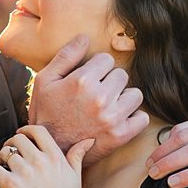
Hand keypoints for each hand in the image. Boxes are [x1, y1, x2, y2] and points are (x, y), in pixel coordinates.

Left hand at [0, 125, 90, 187]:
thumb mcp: (76, 179)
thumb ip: (77, 156)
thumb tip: (88, 141)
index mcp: (55, 158)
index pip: (38, 131)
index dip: (26, 129)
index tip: (20, 134)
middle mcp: (40, 162)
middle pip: (17, 139)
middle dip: (11, 144)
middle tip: (8, 152)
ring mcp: (24, 173)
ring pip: (4, 152)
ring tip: (0, 165)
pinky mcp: (10, 185)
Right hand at [27, 35, 148, 164]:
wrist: (50, 150)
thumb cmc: (45, 114)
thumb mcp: (45, 81)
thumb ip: (66, 56)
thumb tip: (84, 37)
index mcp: (82, 81)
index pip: (106, 60)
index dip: (97, 68)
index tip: (88, 80)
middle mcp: (100, 98)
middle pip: (121, 75)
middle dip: (110, 82)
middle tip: (97, 94)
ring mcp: (112, 117)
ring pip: (135, 94)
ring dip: (124, 98)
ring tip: (109, 105)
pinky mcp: (120, 135)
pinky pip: (142, 118)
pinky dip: (134, 118)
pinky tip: (119, 118)